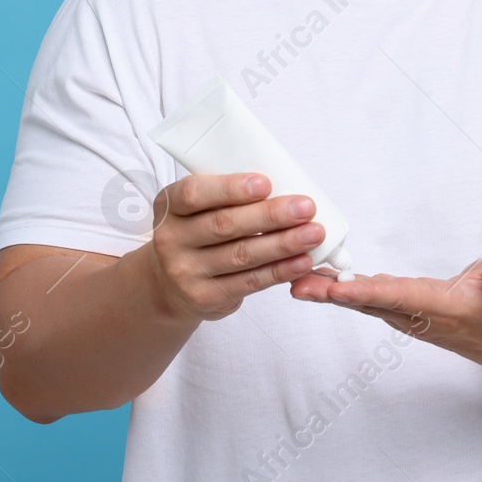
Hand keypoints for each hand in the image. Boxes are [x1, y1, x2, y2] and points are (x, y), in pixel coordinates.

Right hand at [139, 172, 325, 321]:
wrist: (169, 284)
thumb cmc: (196, 231)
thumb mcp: (196, 207)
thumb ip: (227, 194)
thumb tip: (284, 183)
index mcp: (169, 205)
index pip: (195, 193)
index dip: (231, 188)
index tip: (265, 183)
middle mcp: (171, 239)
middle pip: (225, 225)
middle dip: (270, 215)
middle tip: (305, 207)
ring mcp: (186, 272)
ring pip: (242, 255)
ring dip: (283, 244)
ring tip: (313, 233)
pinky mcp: (205, 297)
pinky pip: (249, 282)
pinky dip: (280, 271)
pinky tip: (302, 261)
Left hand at [289, 252, 481, 362]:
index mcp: (440, 309)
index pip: (400, 298)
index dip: (369, 294)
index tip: (338, 289)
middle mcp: (413, 315)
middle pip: (367, 303)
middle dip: (332, 295)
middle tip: (296, 283)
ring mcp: (401, 313)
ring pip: (359, 300)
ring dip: (326, 291)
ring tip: (294, 278)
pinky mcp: (395, 306)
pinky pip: (361, 295)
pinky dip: (337, 285)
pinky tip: (313, 274)